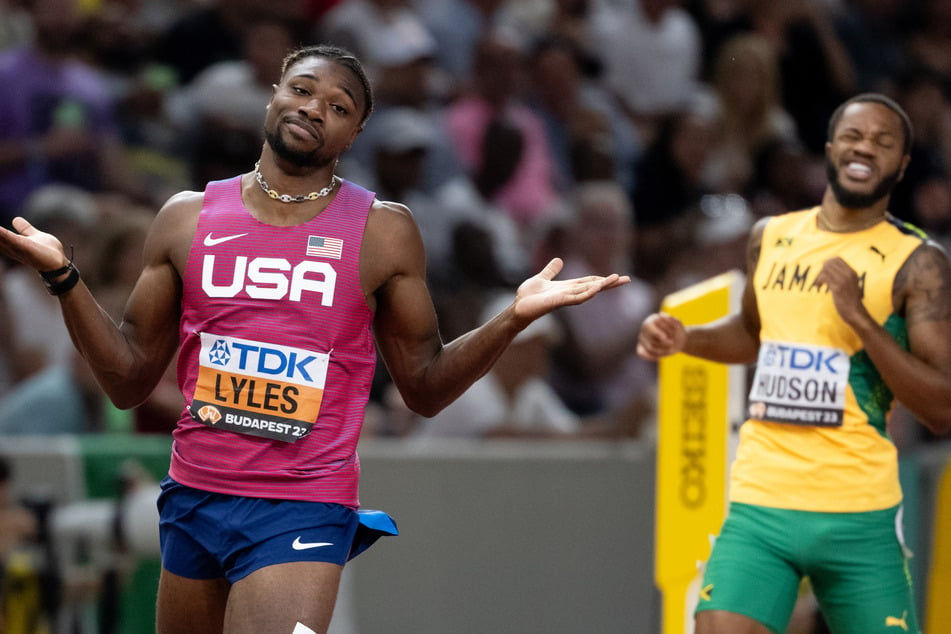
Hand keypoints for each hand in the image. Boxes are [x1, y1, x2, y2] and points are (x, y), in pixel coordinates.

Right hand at [0, 217, 69, 271]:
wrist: (59, 265)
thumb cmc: (47, 252)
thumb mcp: (33, 236)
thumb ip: (25, 229)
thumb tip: (15, 219)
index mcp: (12, 242)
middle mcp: (12, 246)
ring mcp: (19, 247)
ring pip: (2, 238)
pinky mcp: (27, 247)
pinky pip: (13, 239)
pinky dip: (3, 234)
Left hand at [512, 257, 628, 322]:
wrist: (518, 308)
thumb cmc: (528, 297)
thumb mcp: (541, 278)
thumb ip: (551, 271)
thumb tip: (559, 260)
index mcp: (567, 287)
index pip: (588, 281)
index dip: (602, 279)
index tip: (617, 276)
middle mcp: (569, 293)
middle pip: (593, 286)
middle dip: (609, 283)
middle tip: (626, 279)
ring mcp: (565, 298)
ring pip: (588, 291)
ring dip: (602, 286)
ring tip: (616, 279)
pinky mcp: (558, 302)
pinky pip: (576, 298)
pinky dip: (587, 293)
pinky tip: (596, 289)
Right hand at [636, 312, 686, 360]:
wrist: (678, 340)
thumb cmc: (678, 331)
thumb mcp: (678, 325)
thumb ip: (671, 320)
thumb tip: (661, 315)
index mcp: (651, 320)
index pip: (648, 326)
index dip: (656, 332)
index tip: (665, 337)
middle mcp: (644, 328)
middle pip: (650, 338)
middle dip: (663, 343)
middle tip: (672, 343)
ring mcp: (642, 338)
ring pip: (649, 348)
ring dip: (662, 350)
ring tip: (670, 349)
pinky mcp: (641, 347)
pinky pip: (642, 354)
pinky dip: (652, 356)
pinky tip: (662, 354)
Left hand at [814, 256, 869, 327]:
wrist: (855, 313)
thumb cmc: (850, 300)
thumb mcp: (850, 284)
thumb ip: (842, 276)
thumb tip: (827, 267)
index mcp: (852, 272)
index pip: (837, 258)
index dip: (827, 263)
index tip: (824, 272)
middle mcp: (849, 274)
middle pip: (829, 263)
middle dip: (821, 270)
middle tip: (819, 279)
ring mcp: (844, 281)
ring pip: (825, 269)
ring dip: (818, 276)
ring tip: (818, 284)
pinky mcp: (838, 289)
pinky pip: (824, 278)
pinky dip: (818, 281)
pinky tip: (819, 287)